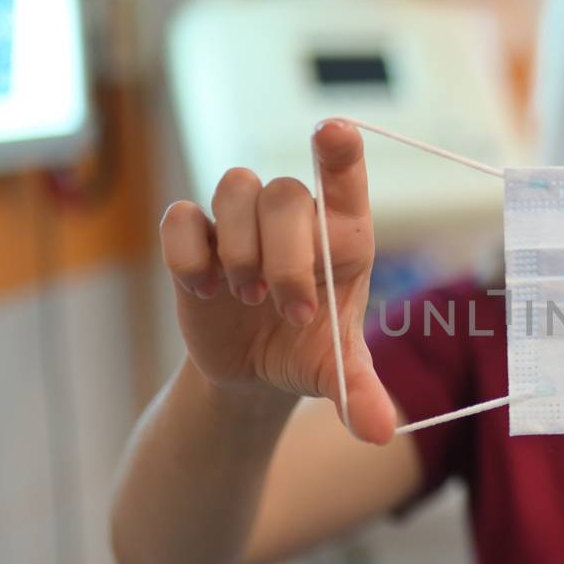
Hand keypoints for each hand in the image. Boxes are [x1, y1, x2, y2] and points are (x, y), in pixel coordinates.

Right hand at [157, 119, 396, 443]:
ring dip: (241, 249)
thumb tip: (382, 432)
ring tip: (248, 299)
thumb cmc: (308, 353)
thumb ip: (359, 395)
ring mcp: (241, 222)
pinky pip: (181, 218)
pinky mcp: (195, 237)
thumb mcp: (335, 376)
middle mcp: (294, 217)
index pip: (344, 178)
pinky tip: (205, 291)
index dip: (339, 152)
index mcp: (342, 236)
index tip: (334, 132)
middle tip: (291, 311)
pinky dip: (190, 254)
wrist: (253, 372)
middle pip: (286, 194)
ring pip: (234, 190)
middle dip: (287, 256)